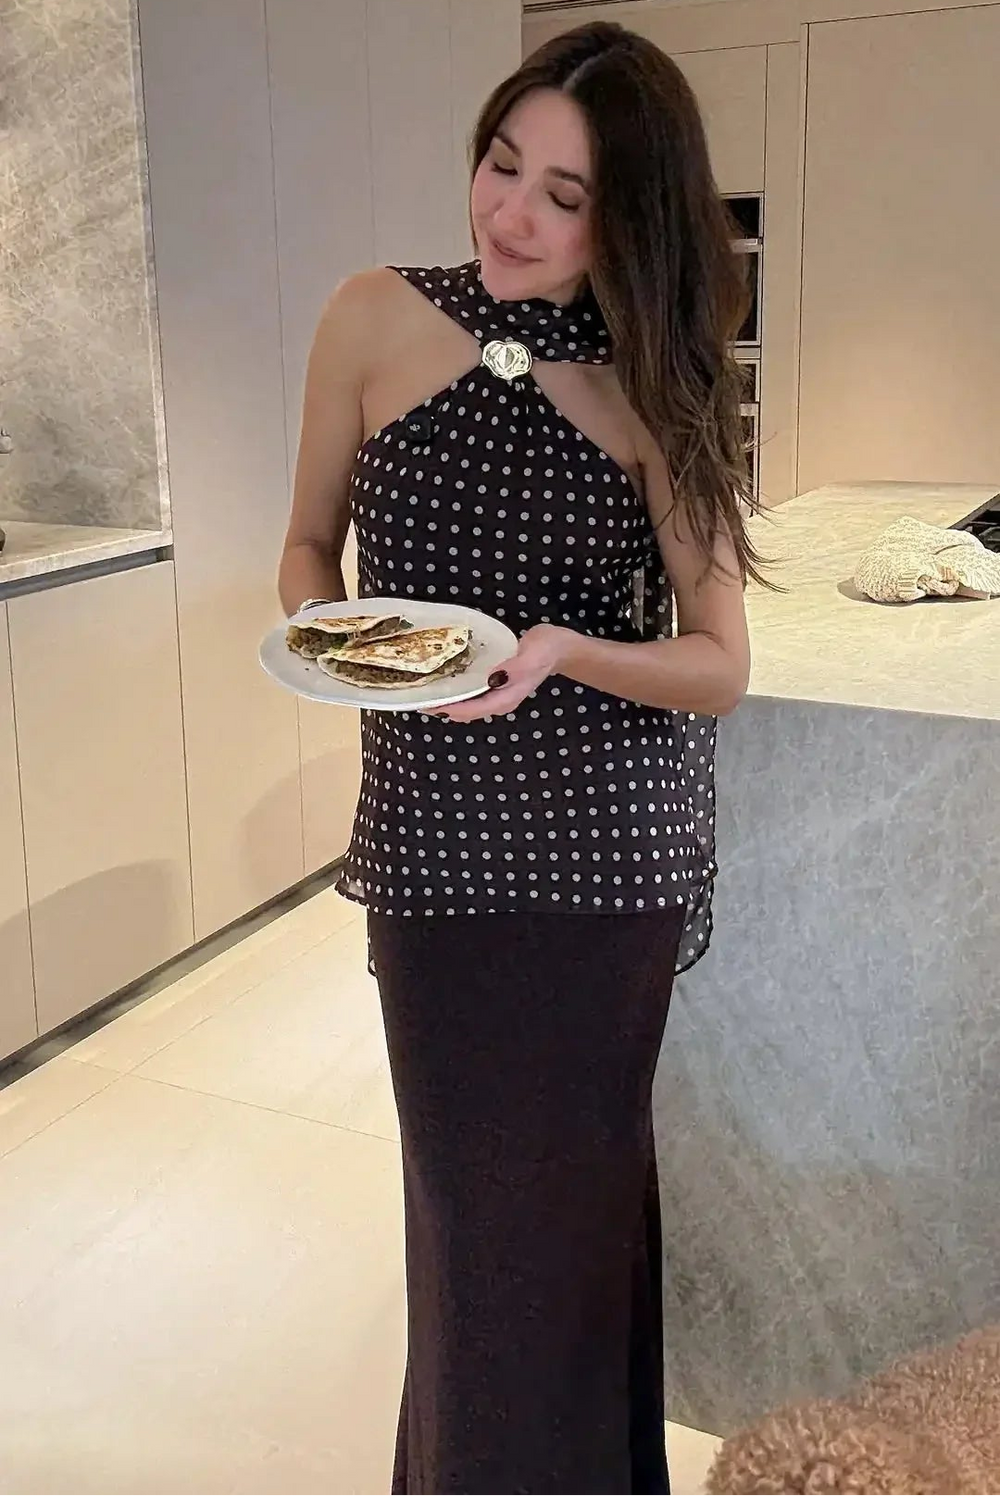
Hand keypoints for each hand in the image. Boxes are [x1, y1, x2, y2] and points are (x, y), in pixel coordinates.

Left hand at [427, 624, 573, 723]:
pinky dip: (455, 690)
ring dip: (446, 700)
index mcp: (505, 699)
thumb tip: (493, 678)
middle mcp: (498, 701)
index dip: (447, 709)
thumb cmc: (547, 650)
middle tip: (416, 697)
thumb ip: (516, 668)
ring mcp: (496, 695)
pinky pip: (470, 693)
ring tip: (424, 690)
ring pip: (466, 704)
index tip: (426, 704)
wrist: (561, 647)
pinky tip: (444, 680)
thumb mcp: (533, 655)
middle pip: (464, 712)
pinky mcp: (494, 685)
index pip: (470, 710)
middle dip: (441, 707)